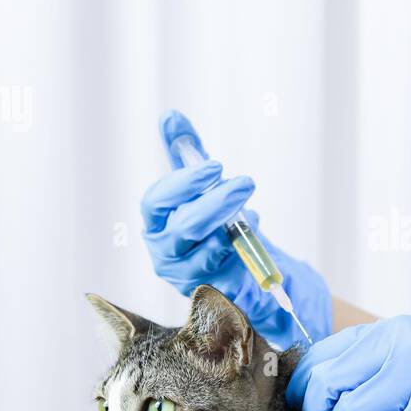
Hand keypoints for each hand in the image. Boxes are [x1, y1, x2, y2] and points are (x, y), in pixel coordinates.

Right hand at [141, 110, 331, 347]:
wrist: (246, 265)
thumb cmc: (217, 221)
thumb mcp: (204, 184)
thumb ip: (186, 151)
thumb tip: (170, 116)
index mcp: (157, 222)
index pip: (156, 201)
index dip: (183, 183)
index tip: (214, 166)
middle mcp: (165, 252)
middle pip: (183, 227)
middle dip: (216, 203)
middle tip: (246, 183)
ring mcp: (188, 277)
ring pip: (206, 253)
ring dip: (233, 229)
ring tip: (252, 215)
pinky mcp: (215, 295)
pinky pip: (228, 274)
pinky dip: (244, 254)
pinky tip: (254, 239)